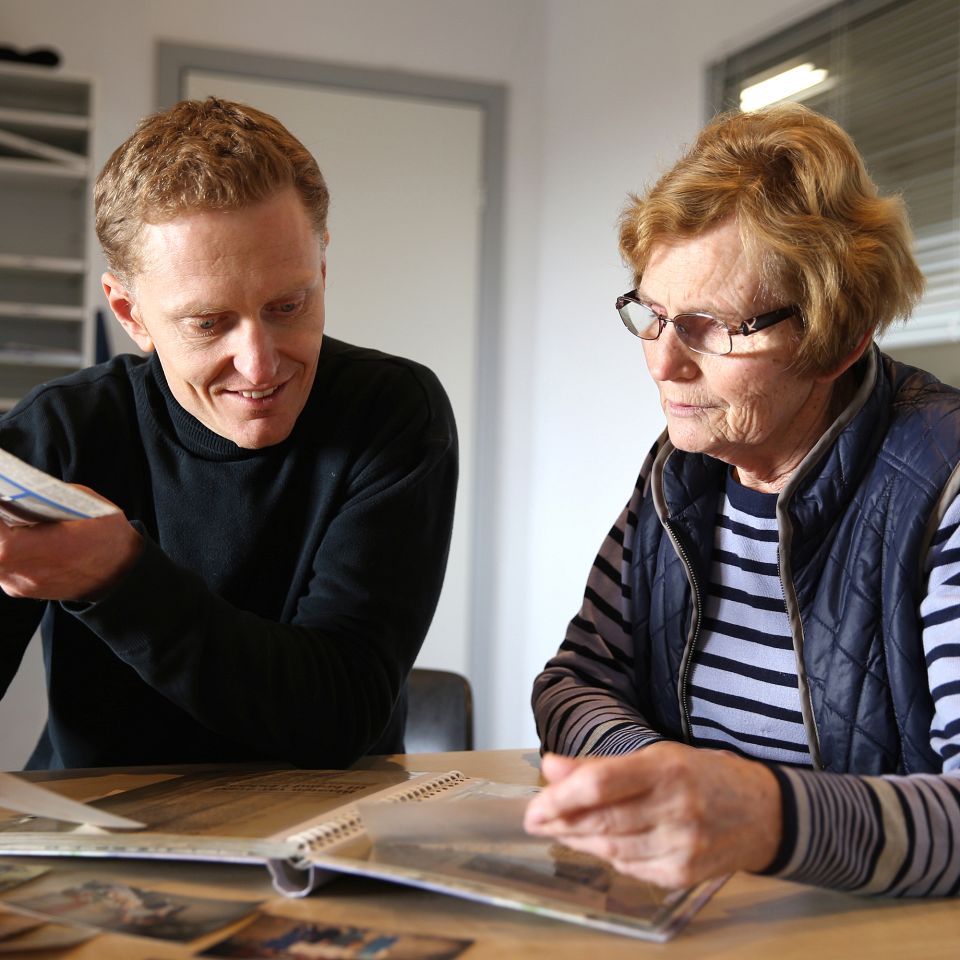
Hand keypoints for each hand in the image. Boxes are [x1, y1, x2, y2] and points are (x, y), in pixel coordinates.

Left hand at [0, 487, 141, 600]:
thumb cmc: (107, 534)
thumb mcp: (83, 502)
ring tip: (7, 518)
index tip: (1, 496)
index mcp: (42, 547)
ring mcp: (19, 584)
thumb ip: (45, 496)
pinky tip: (14, 536)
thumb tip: (16, 489)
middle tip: (3, 505)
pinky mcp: (19, 589)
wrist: (122, 573)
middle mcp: (25, 571)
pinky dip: (1, 549)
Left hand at [523, 742, 781, 888]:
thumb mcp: (656, 756)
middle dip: (560, 821)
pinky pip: (631, 868)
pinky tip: (596, 844)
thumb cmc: (703, 777)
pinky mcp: (684, 875)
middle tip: (534, 819)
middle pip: (603, 821)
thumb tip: (550, 767)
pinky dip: (608, 856)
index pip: (602, 783)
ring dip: (578, 840)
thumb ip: (600, 766)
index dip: (562, 796)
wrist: (763, 813)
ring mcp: (682, 846)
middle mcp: (676, 808)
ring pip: (612, 849)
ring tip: (558, 829)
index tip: (536, 803)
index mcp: (667, 769)